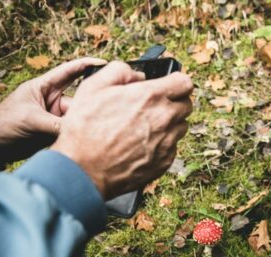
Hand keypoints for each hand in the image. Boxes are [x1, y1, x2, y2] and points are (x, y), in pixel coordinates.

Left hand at [0, 58, 106, 162]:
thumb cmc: (3, 124)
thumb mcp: (30, 120)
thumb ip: (56, 125)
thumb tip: (80, 130)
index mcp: (44, 87)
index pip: (69, 71)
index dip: (87, 65)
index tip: (106, 62)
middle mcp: (53, 101)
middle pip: (80, 98)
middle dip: (91, 102)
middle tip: (103, 110)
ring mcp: (55, 117)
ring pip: (78, 117)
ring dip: (84, 123)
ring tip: (92, 131)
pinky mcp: (57, 132)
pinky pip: (74, 132)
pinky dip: (80, 136)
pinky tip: (87, 141)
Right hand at [51, 61, 192, 199]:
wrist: (83, 170)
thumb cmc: (84, 129)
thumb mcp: (92, 87)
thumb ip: (118, 71)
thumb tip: (137, 75)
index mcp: (151, 97)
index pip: (185, 83)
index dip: (176, 82)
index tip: (168, 85)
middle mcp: (165, 119)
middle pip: (186, 105)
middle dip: (173, 102)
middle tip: (154, 106)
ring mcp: (167, 142)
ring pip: (180, 127)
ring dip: (169, 123)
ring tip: (145, 127)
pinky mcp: (165, 161)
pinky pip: (172, 147)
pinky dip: (162, 144)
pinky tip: (141, 145)